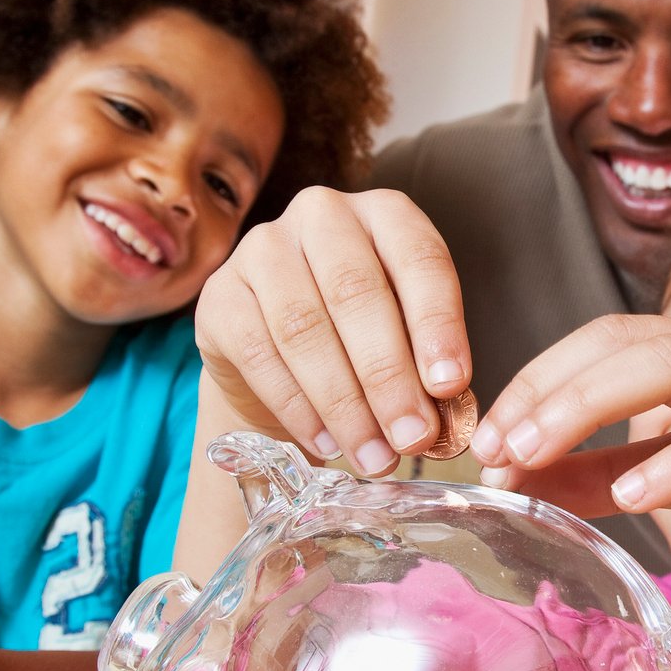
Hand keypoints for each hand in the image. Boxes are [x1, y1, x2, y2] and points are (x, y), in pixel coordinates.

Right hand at [194, 186, 471, 475]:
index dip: (437, 324)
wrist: (278, 356)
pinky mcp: (220, 295)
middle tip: (413, 437)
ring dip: (344, 403)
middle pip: (356, 293)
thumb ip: (426, 366)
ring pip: (304, 327)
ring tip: (374, 456)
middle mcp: (322, 216)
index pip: (419, 259)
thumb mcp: (404, 336)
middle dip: (389, 375)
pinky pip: (258, 353)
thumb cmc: (360, 339)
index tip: (450, 386)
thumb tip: (438, 421)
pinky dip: (297, 407)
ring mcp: (263, 249)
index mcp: (385, 214)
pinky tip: (326, 442)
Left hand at [470, 314, 670, 556]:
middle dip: (546, 392)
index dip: (533, 383)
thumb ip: (601, 475)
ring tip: (537, 456)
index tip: (485, 441)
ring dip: (590, 406)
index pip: (594, 342)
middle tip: (494, 449)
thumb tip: (519, 482)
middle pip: (618, 342)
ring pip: (669, 365)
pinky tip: (636, 495)